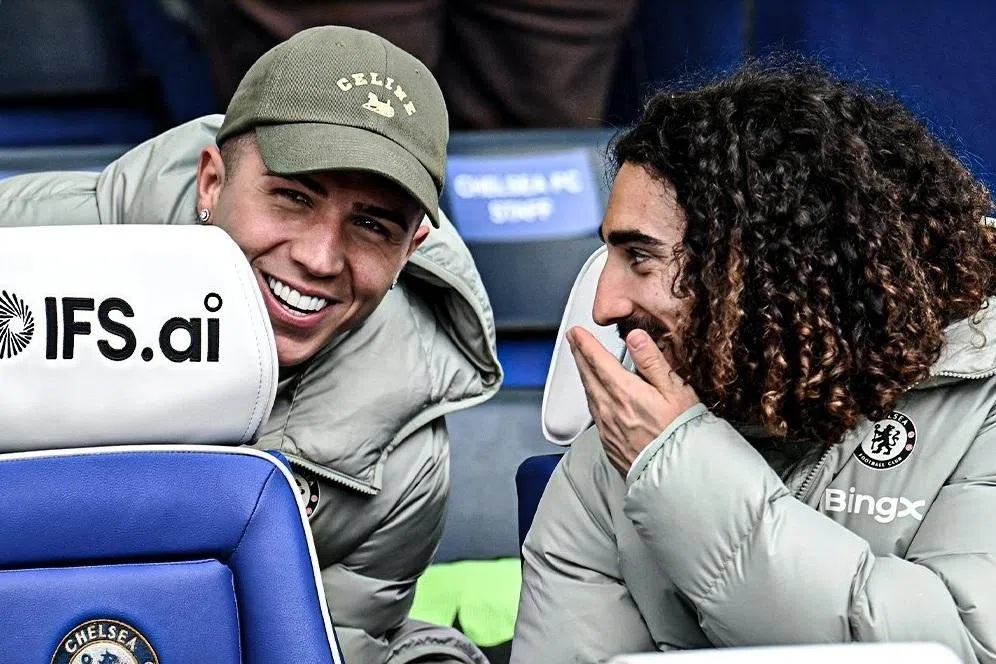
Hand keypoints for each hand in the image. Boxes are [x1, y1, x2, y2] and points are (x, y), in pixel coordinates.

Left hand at [568, 326, 699, 475]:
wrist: (678, 473)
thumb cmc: (681, 433)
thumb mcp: (675, 390)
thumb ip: (652, 361)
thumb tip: (635, 337)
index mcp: (625, 392)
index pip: (598, 361)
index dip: (585, 344)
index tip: (577, 333)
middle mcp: (610, 409)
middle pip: (588, 376)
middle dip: (579, 355)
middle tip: (573, 341)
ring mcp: (607, 428)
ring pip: (589, 394)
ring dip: (584, 375)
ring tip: (582, 364)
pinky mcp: (609, 443)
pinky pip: (594, 413)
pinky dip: (591, 397)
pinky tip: (595, 395)